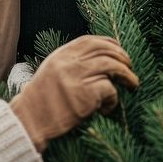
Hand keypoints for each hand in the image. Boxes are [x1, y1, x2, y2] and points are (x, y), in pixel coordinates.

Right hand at [9, 35, 137, 151]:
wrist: (29, 120)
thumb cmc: (42, 99)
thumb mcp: (52, 71)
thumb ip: (71, 62)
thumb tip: (101, 57)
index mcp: (60, 55)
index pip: (90, 41)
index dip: (109, 43)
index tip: (120, 49)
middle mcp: (69, 63)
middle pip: (105, 52)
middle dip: (123, 58)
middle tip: (130, 67)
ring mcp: (76, 79)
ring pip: (112, 67)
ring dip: (127, 76)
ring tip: (133, 84)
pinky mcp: (84, 96)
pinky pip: (110, 90)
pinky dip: (114, 99)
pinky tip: (107, 108)